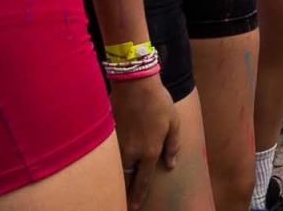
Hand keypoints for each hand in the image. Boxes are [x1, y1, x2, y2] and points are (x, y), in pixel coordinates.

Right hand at [111, 76, 181, 209]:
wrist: (135, 83)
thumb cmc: (158, 101)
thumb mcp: (174, 123)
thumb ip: (173, 146)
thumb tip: (171, 165)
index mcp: (150, 150)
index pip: (143, 180)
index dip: (139, 195)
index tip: (135, 206)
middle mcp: (132, 152)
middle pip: (126, 178)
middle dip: (125, 192)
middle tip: (126, 204)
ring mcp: (118, 144)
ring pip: (116, 167)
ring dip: (118, 177)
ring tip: (117, 187)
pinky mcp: (108, 134)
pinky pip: (109, 154)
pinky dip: (110, 161)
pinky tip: (110, 164)